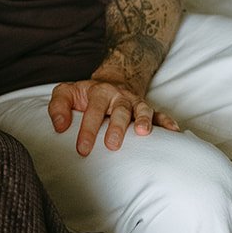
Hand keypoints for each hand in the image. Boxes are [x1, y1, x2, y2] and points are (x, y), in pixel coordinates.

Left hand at [48, 77, 179, 155]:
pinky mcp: (146, 109)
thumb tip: (60, 126)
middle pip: (120, 110)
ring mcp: (135, 103)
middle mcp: (119, 96)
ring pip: (142, 109)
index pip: (93, 110)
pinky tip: (173, 132)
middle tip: (111, 145)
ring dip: (144, 120)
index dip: (88, 129)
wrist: (110, 83)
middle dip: (116, 127)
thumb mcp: (66, 93)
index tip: (83, 149)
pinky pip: (160, 114)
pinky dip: (167, 122)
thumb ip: (58, 106)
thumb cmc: (84, 95)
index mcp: (98, 92)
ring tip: (143, 133)